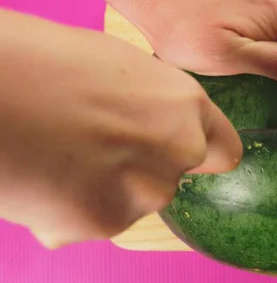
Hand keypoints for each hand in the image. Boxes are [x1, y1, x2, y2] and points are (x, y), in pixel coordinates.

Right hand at [0, 9, 241, 248]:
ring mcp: (146, 191)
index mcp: (187, 106)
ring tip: (61, 156)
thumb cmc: (45, 60)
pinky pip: (97, 220)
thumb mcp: (119, 68)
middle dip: (144, 170)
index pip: (225, 152)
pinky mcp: (104, 221)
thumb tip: (150, 125)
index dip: (201, 153)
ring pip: (134, 201)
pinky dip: (75, 208)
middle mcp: (179, 151)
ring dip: (107, 190)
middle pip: (174, 177)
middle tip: (95, 147)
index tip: (180, 154)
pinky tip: (45, 178)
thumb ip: (152, 106)